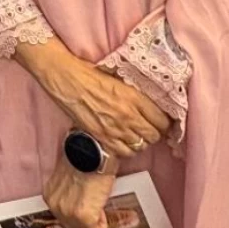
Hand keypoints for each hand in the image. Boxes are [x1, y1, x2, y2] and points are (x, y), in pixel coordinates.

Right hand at [17, 38, 168, 157]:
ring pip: (141, 146)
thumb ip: (135, 94)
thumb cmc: (87, 74)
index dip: (163, 122)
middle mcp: (128, 115)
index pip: (163, 120)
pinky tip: (121, 141)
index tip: (160, 121)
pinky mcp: (102, 137)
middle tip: (147, 128)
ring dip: (139, 141)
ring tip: (133, 134)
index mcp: (134, 97)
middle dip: (153, 133)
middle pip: (154, 135)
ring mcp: (115, 128)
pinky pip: (124, 152)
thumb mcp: (118, 79)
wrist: (64, 78)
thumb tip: (148, 105)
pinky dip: (125, 149)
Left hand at [44, 150, 115, 227]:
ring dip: (95, 221)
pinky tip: (100, 204)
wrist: (93, 151)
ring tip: (96, 200)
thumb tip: (78, 205)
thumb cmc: (85, 160)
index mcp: (50, 196)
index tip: (86, 204)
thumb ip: (69, 196)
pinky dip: (103, 223)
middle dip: (87, 222)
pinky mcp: (83, 216)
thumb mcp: (69, 180)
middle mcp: (55, 205)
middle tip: (94, 204)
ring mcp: (67, 212)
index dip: (80, 213)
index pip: (65, 220)